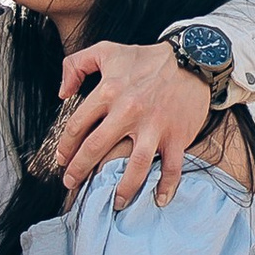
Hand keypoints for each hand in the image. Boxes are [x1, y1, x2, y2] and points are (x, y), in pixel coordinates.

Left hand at [52, 41, 213, 210]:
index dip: (66, 146)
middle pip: (96, 148)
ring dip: (122, 189)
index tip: (62, 159)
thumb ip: (75, 65)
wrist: (192, 59)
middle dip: (79, 170)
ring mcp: (154, 126)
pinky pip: (172, 167)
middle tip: (71, 184)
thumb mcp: (106, 50)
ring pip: (134, 166)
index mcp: (109, 91)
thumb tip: (62, 93)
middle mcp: (129, 111)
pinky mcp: (177, 135)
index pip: (78, 125)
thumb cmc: (146, 58)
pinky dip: (166, 186)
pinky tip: (158, 199)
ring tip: (114, 203)